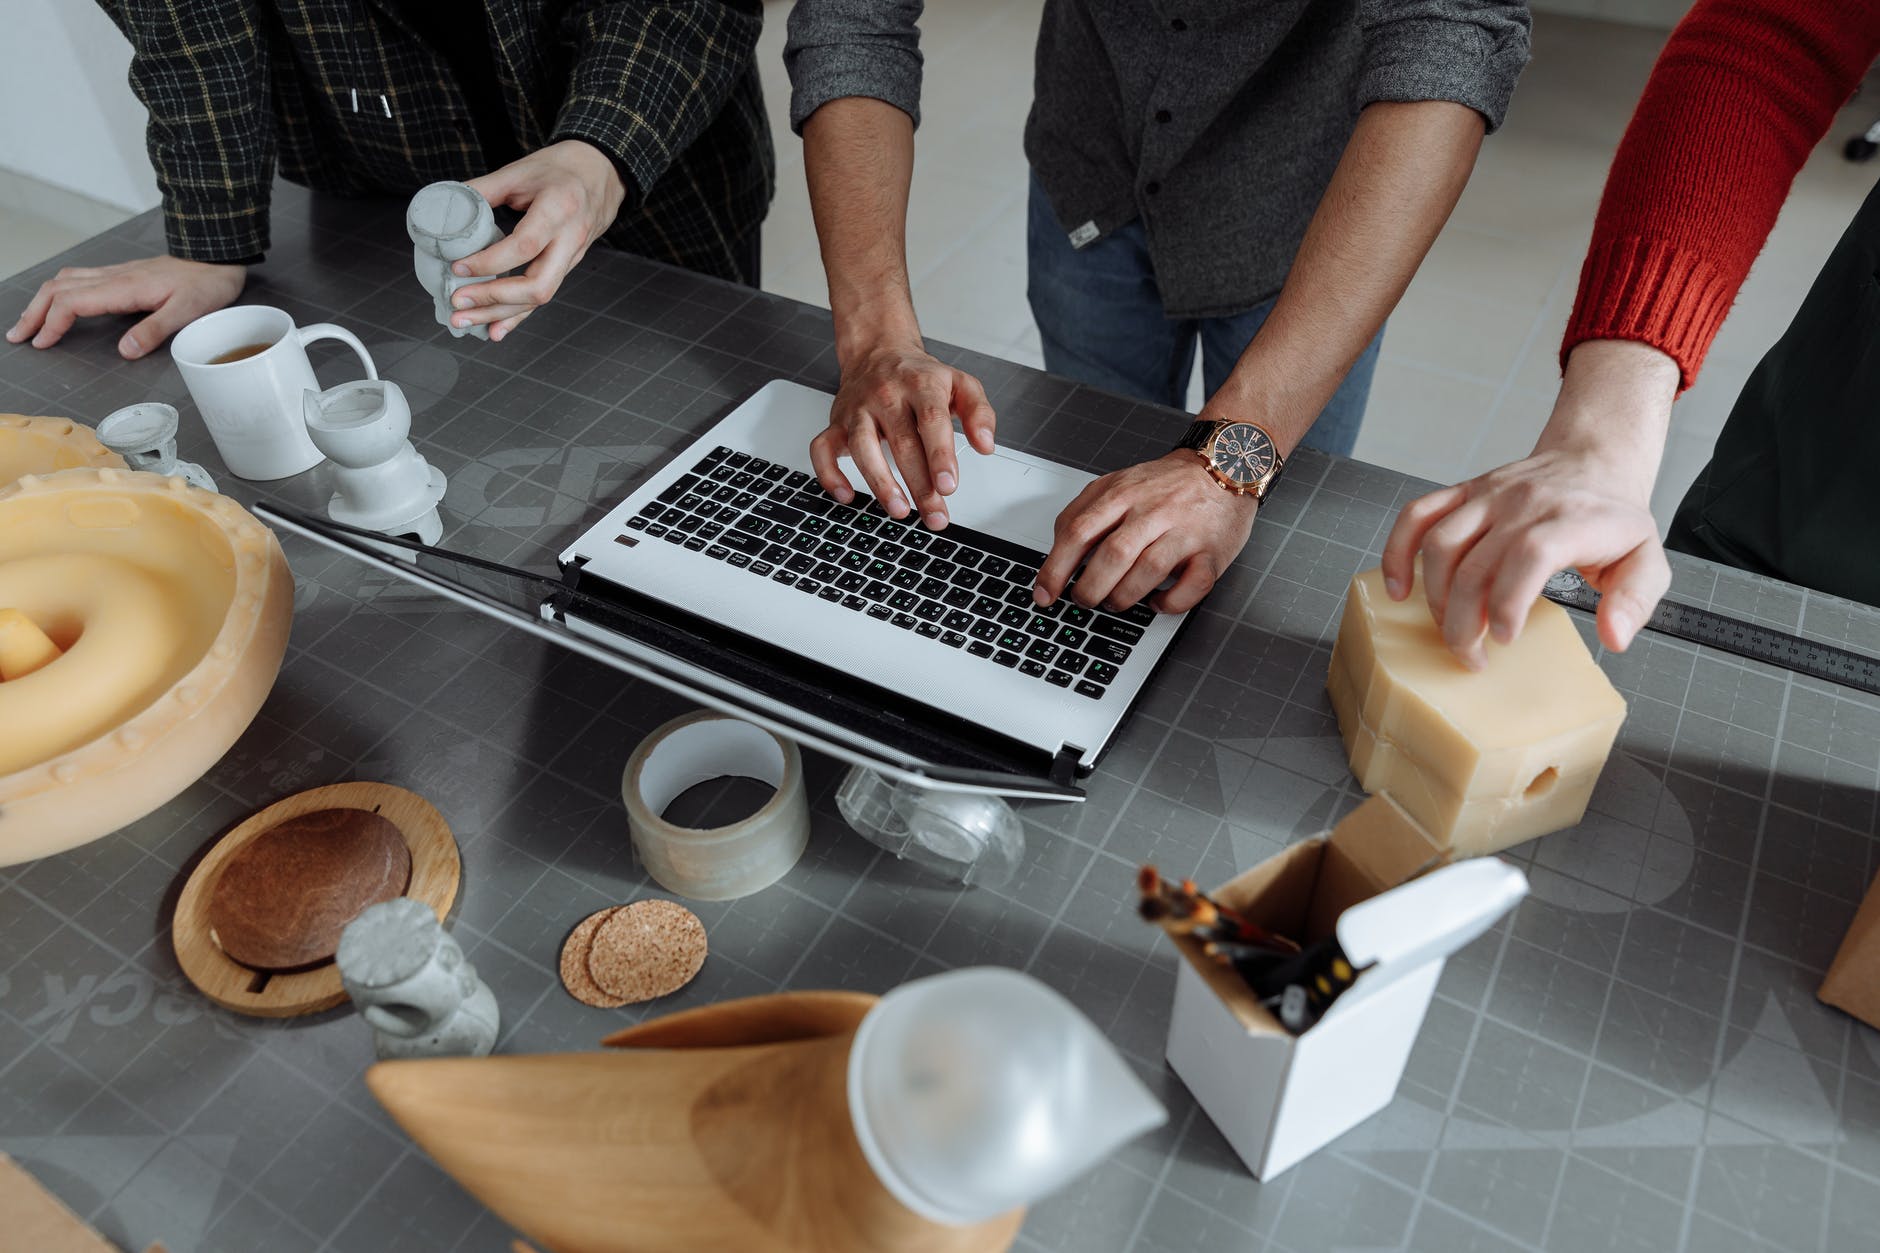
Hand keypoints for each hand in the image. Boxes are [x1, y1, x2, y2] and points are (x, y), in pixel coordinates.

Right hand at [7, 256, 245, 358]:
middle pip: (58, 290)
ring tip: (31, 322)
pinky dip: (60, 292)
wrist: (218, 258)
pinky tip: (59, 303)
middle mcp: (114, 277)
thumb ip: (154, 330)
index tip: (42, 343)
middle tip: (19, 335)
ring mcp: (117, 274)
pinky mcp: (123, 275)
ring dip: (43, 300)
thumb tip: (124, 351)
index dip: (52, 323)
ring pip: (65, 281)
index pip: (73, 303)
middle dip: (34, 313)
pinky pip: (80, 278)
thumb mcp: (187, 312)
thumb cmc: (207, 284)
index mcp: (124, 287)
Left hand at [454, 140, 626, 340]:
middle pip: (537, 285)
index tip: (458, 267)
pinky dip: (517, 316)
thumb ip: (483, 189)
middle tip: (459, 302)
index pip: (524, 246)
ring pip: (539, 297)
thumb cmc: (562, 168)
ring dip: (500, 314)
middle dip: (494, 299)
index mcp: (559, 209)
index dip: (490, 262)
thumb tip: (445, 208)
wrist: (602, 172)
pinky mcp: (567, 266)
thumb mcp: (520, 170)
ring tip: (465, 321)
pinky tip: (495, 330)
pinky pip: (542, 295)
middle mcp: (570, 239)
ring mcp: (572, 257)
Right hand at [810, 339, 995, 524]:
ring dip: (879, 482)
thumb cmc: (920, 377)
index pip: (931, 420)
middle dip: (919, 484)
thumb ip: (980, 412)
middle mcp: (886, 395)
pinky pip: (822, 449)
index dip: (940, 455)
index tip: (948, 485)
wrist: (879, 352)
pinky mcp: (836, 423)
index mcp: (920, 384)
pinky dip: (829, 475)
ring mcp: (857, 410)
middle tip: (934, 513)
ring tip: (899, 510)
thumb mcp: (960, 383)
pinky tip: (847, 496)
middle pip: (902, 442)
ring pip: (862, 447)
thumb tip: (986, 445)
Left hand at [1035, 451, 1257, 613]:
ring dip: (1124, 597)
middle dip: (1090, 588)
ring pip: (1148, 571)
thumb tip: (1057, 555)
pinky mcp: (1212, 552)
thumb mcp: (1117, 484)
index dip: (1056, 568)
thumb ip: (1084, 513)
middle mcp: (1152, 511)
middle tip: (1084, 600)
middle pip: (1112, 555)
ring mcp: (1184, 531)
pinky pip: (1191, 586)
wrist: (1224, 466)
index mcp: (1122, 493)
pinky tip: (1156, 602)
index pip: (1079, 532)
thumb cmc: (1166, 484)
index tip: (1044, 593)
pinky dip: (1170, 602)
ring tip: (1114, 602)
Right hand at [1379, 340, 1680, 667]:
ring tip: (1449, 630)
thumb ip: (1635, 601)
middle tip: (1471, 657)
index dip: (1508, 601)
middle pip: (1475, 563)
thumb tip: (1614, 637)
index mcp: (1570, 520)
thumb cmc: (1614, 517)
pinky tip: (1397, 588)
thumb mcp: (1648, 559)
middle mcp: (1522, 504)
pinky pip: (1417, 515)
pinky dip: (1397, 552)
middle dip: (1463, 621)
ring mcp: (1487, 496)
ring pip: (1440, 545)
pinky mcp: (1464, 492)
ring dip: (1434, 597)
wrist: (1593, 458)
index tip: (1505, 638)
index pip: (1529, 555)